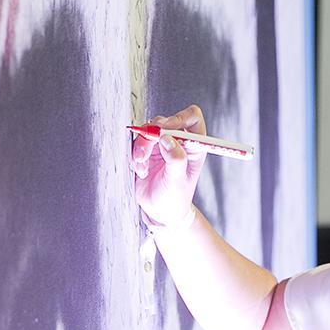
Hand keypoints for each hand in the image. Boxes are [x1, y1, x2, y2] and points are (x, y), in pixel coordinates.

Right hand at [130, 104, 206, 226]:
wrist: (159, 211)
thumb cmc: (174, 199)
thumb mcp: (177, 181)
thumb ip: (175, 159)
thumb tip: (167, 138)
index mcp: (194, 146)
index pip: (192, 117)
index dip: (178, 117)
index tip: (164, 129)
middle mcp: (179, 142)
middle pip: (164, 121)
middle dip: (151, 134)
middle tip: (144, 150)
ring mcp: (162, 145)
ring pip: (148, 130)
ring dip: (141, 147)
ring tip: (142, 167)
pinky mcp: (147, 150)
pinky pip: (137, 141)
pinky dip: (135, 155)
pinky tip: (140, 170)